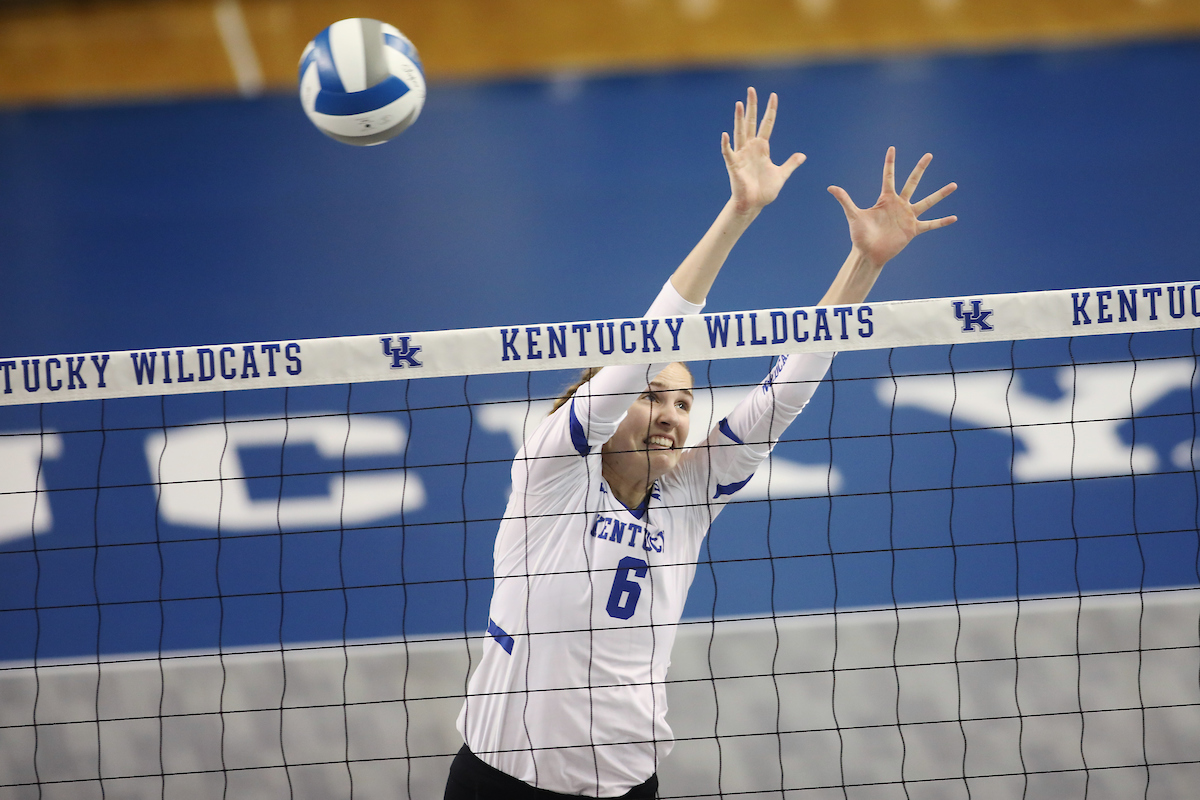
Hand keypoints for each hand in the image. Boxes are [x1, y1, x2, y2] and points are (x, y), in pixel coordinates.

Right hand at [722, 87, 805, 216]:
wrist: (753, 205)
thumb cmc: (764, 191)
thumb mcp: (781, 174)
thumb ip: (791, 164)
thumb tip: (802, 155)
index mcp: (762, 148)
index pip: (767, 124)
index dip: (770, 110)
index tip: (773, 95)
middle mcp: (751, 148)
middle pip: (751, 122)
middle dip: (752, 106)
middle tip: (751, 89)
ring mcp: (741, 155)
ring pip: (740, 132)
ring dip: (739, 119)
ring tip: (739, 103)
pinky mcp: (734, 166)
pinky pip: (729, 153)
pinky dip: (726, 145)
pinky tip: (725, 135)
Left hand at [828, 147, 956, 267]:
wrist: (868, 253)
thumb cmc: (860, 236)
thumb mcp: (853, 215)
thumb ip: (845, 200)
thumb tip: (830, 187)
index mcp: (885, 199)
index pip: (889, 176)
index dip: (890, 162)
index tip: (892, 148)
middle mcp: (899, 205)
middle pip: (912, 182)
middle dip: (920, 168)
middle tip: (929, 155)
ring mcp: (908, 216)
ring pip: (927, 201)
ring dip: (940, 194)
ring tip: (954, 185)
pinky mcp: (913, 229)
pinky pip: (930, 224)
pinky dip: (942, 222)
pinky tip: (954, 217)